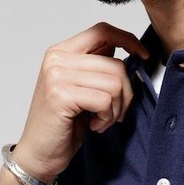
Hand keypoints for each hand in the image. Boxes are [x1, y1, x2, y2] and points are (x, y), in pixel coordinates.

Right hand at [11, 22, 149, 183]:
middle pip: (116, 64)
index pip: (102, 30)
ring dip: (116, 109)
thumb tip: (126, 50)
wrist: (40, 153)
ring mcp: (56, 75)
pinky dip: (107, 118)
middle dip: (125, 95)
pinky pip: (105, 100)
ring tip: (101, 120)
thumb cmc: (64, 124)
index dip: (128, 40)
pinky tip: (94, 125)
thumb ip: (98, 67)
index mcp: (62, 52)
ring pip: (115, 83)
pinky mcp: (60, 94)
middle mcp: (57, 58)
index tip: (143, 55)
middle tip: (114, 113)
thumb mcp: (84, 89)